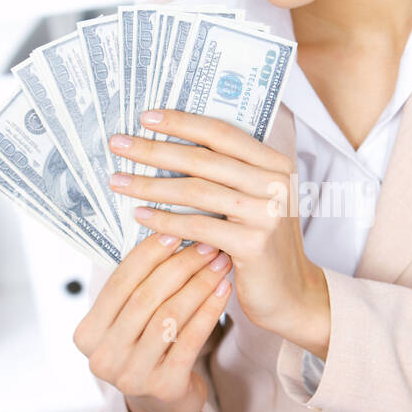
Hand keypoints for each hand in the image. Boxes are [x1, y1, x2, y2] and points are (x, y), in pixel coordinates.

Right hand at [72, 228, 232, 411]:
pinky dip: (210, 310)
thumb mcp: (130, 321)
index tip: (176, 230)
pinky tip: (224, 289)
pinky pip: (191, 339)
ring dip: (199, 284)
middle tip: (207, 245)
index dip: (149, 254)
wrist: (163, 403)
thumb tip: (163, 226)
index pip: (119, 283)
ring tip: (220, 263)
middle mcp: (102, 357)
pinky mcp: (164, 386)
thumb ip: (135, 286)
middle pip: (146, 298)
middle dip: (180, 266)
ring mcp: (132, 375)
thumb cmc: (148, 348)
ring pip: (170, 316)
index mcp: (87, 334)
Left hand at [108, 109, 330, 354]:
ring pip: (196, 191)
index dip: (182, 123)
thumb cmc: (264, 243)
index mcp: (275, 164)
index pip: (222, 133)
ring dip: (150, 185)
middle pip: (203, 159)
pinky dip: (165, 220)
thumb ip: (229, 174)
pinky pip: (198, 226)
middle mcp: (276, 183)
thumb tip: (170, 147)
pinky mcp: (254, 244)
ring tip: (119, 181)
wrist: (293, 293)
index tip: (145, 117)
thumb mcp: (255, 200)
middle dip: (154, 150)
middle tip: (118, 144)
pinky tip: (140, 215)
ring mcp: (267, 213)